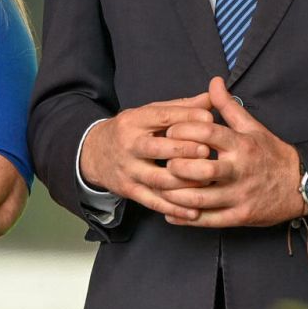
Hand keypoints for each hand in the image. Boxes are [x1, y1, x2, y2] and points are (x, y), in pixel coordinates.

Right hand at [79, 93, 215, 219]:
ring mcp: (128, 169)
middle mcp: (128, 145)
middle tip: (207, 151)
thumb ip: (180, 108)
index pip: (160, 117)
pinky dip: (174, 208)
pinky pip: (153, 201)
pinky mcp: (129, 189)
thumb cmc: (131, 131)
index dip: (186, 117)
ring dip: (184, 182)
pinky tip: (194, 211)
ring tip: (208, 181)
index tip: (210, 119)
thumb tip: (212, 97)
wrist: (95, 153)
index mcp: (134, 121)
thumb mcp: (148, 114)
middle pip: (157, 148)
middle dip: (183, 150)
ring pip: (157, 179)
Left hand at [158, 76, 304, 227]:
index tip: (169, 132)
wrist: (301, 185)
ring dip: (175, 195)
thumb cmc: (271, 153)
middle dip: (177, 166)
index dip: (182, 130)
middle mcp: (240, 170)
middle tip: (164, 163)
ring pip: (200, 198)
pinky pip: (208, 220)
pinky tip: (170, 213)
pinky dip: (186, 218)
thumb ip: (228, 106)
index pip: (207, 133)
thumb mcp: (252, 127)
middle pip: (201, 168)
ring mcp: (240, 195)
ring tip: (160, 188)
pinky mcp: (240, 216)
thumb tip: (213, 82)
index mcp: (241, 144)